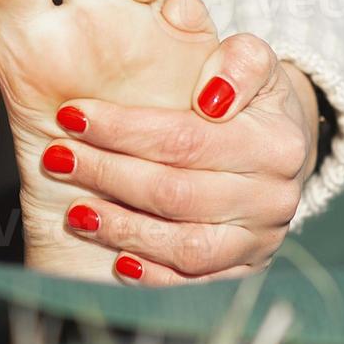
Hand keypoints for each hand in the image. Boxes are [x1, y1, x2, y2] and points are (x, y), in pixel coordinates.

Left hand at [44, 35, 318, 284]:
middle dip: (107, 175)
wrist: (285, 149)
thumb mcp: (256, 63)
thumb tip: (211, 94)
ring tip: (75, 212)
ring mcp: (260, 240)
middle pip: (176, 194)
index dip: (123, 130)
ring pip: (185, 246)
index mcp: (276, 144)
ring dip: (122, 229)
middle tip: (57, 158)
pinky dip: (153, 275)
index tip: (72, 116)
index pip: (185, 139)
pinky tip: (117, 259)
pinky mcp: (245, 269)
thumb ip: (240, 61)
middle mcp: (273, 198)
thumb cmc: (254, 100)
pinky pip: (195, 282)